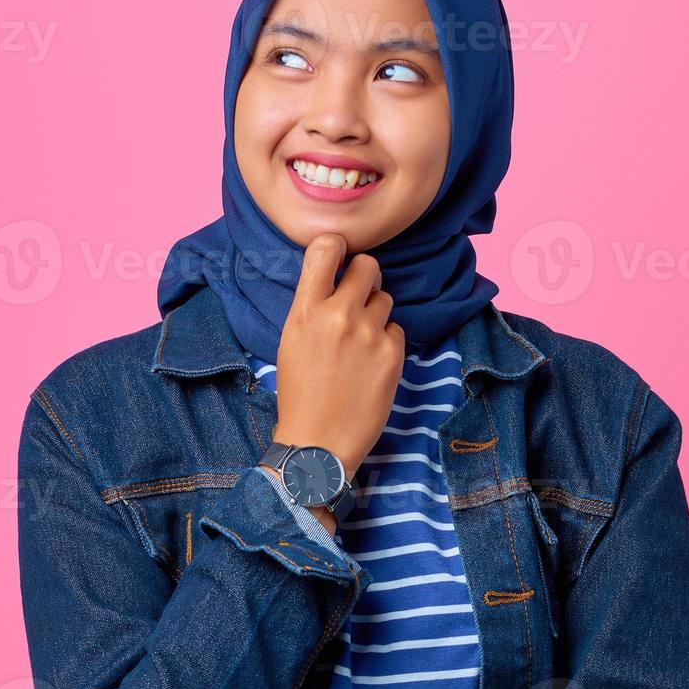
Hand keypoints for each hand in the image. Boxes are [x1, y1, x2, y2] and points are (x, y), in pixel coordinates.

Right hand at [271, 233, 404, 483]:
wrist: (318, 443)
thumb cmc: (301, 392)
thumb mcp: (292, 340)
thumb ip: (312, 304)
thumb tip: (335, 272)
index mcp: (305, 310)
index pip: (326, 248)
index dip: (338, 246)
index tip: (340, 256)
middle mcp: (338, 315)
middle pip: (368, 266)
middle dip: (366, 277)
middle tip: (358, 298)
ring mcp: (368, 334)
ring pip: (385, 298)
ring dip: (376, 313)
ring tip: (360, 342)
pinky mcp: (392, 354)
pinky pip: (397, 328)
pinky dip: (387, 341)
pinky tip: (371, 363)